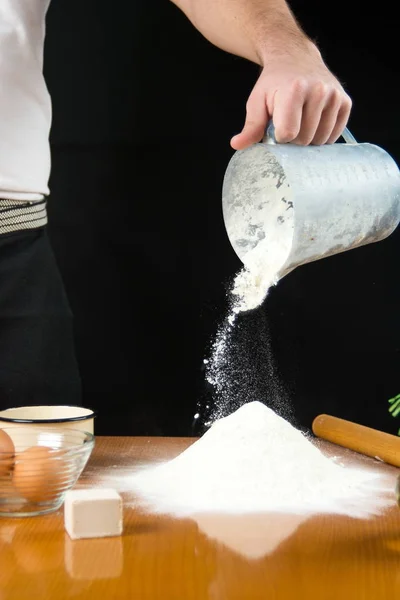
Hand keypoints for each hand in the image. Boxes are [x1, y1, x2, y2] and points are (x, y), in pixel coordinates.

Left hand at [231, 45, 351, 149]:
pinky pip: (334, 135)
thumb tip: (237, 145)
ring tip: (300, 122)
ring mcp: (334, 96)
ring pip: (320, 140)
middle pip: (304, 139)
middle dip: (293, 140)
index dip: (279, 138)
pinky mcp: (345, 102)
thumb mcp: (257, 101)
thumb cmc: (273, 83)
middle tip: (287, 124)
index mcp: (294, 90)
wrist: (295, 57)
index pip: (288, 133)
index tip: (275, 128)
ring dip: (308, 139)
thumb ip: (250, 126)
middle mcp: (318, 90)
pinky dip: (322, 136)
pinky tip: (313, 123)